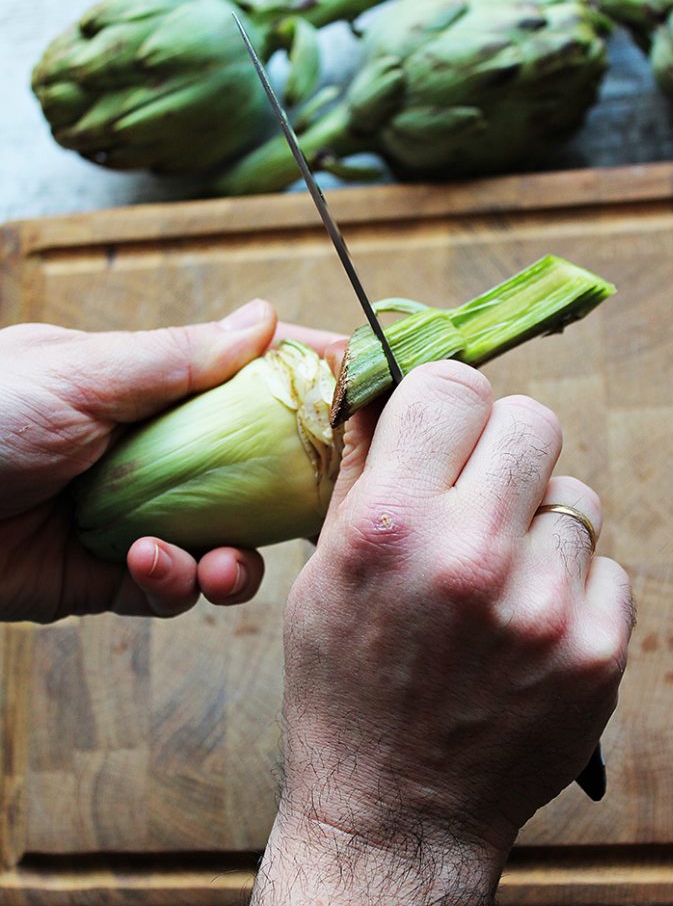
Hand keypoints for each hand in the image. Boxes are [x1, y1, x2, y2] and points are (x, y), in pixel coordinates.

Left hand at [0, 301, 339, 623]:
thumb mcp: (79, 374)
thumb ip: (176, 358)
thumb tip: (265, 318)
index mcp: (144, 389)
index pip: (242, 376)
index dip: (302, 380)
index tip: (360, 386)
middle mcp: (152, 452)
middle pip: (253, 467)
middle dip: (290, 489)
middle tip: (322, 502)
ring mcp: (138, 516)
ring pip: (226, 539)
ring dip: (234, 556)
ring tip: (216, 563)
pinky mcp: (115, 577)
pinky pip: (174, 586)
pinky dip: (175, 584)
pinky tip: (146, 569)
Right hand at [240, 361, 633, 905]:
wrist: (398, 812)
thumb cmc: (346, 689)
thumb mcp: (323, 572)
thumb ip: (366, 470)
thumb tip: (390, 389)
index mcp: (391, 527)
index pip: (453, 385)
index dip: (445, 401)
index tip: (442, 428)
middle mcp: (473, 556)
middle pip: (532, 420)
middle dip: (501, 447)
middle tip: (477, 493)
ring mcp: (546, 606)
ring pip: (576, 494)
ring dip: (539, 519)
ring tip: (500, 573)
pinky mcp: (598, 650)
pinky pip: (605, 564)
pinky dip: (570, 581)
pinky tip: (528, 622)